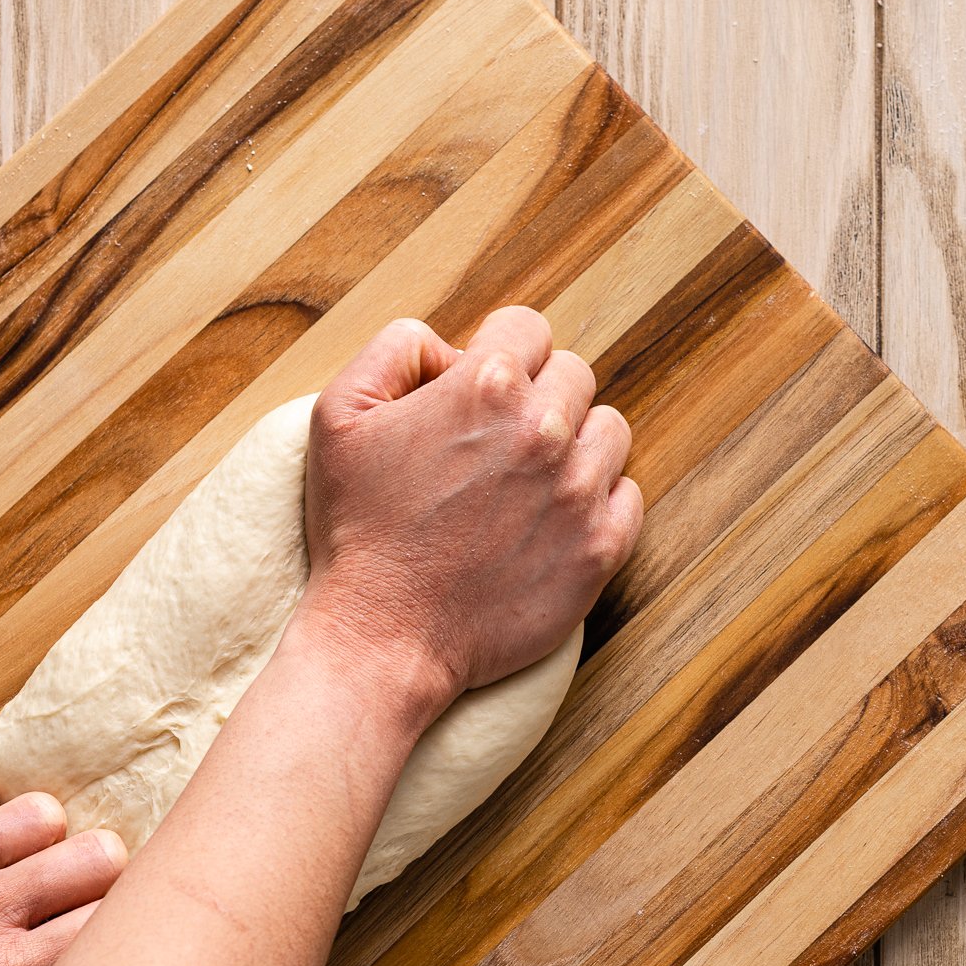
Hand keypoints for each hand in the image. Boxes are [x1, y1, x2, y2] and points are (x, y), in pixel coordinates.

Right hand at [298, 306, 641, 719]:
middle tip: (497, 446)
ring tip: (528, 484)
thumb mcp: (337, 415)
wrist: (383, 637)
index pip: (526, 328)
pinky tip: (552, 523)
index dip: (498, 357)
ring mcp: (579, 491)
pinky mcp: (599, 548)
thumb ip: (395, 350)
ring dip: (576, 446)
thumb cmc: (356, 530)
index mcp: (485, 385)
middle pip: (573, 376)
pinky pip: (628, 497)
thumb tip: (451, 348)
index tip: (479, 396)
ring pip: (609, 431)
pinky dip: (599, 503)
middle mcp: (544, 429)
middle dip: (538, 398)